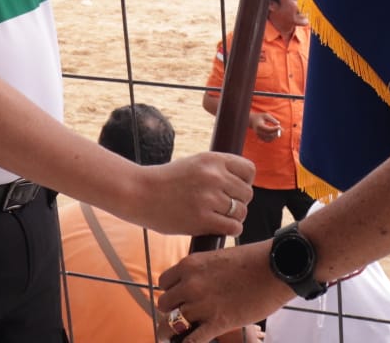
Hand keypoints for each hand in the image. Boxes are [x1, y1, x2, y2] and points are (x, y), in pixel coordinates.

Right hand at [125, 152, 254, 236]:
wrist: (140, 193)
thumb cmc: (167, 180)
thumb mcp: (194, 163)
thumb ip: (218, 169)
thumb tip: (245, 182)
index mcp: (213, 159)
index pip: (249, 170)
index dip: (245, 182)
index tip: (234, 189)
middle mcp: (214, 176)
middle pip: (247, 193)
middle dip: (239, 201)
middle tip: (223, 206)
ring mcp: (209, 198)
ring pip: (241, 212)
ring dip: (233, 217)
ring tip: (218, 217)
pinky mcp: (202, 219)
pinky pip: (233, 227)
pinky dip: (230, 229)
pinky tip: (218, 227)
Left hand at [159, 242, 292, 342]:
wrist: (276, 267)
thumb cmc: (253, 261)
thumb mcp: (218, 258)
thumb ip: (203, 272)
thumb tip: (197, 286)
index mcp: (190, 264)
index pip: (163, 282)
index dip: (171, 291)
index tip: (179, 298)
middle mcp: (191, 284)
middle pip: (164, 305)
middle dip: (173, 311)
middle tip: (184, 316)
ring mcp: (202, 305)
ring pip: (171, 325)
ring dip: (176, 331)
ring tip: (180, 336)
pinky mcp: (217, 323)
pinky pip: (191, 341)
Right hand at [250, 113, 281, 142]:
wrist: (253, 121)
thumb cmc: (260, 117)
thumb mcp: (266, 115)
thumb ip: (272, 119)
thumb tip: (278, 124)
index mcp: (259, 126)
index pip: (267, 129)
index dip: (274, 129)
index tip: (279, 126)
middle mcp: (258, 132)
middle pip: (269, 135)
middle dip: (276, 132)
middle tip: (281, 129)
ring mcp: (259, 136)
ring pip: (269, 139)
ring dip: (275, 136)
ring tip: (277, 130)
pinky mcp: (260, 138)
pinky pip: (268, 141)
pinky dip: (272, 138)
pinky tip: (274, 133)